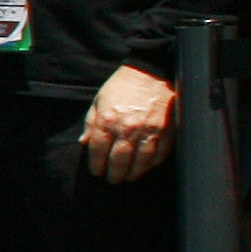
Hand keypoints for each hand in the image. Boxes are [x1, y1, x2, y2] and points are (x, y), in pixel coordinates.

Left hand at [82, 64, 177, 181]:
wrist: (150, 71)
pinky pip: (160, 153)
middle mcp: (128, 128)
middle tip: (113, 180)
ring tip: (129, 177)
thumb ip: (91, 123)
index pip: (98, 150)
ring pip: (141, 161)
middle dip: (114, 173)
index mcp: (108, 120)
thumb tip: (84, 143)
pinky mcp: (166, 130)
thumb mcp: (99, 100)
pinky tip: (147, 167)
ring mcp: (149, 130)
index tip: (96, 172)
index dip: (96, 164)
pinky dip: (152, 163)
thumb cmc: (122, 86)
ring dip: (134, 173)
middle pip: (119, 160)